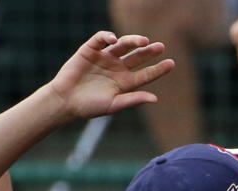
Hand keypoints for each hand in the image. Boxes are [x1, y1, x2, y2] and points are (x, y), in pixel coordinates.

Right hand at [46, 31, 174, 121]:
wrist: (66, 101)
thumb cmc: (90, 107)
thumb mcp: (114, 105)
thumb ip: (133, 100)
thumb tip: (155, 99)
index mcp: (126, 82)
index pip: (146, 74)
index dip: (158, 69)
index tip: (171, 63)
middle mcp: (117, 68)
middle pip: (137, 57)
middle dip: (149, 52)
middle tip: (160, 47)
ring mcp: (104, 58)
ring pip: (122, 45)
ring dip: (132, 41)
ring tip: (143, 41)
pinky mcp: (90, 50)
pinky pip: (100, 40)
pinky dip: (107, 37)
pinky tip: (114, 39)